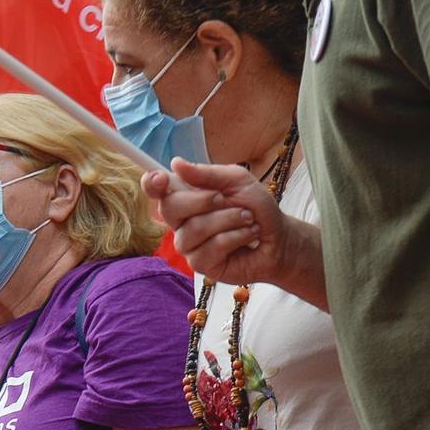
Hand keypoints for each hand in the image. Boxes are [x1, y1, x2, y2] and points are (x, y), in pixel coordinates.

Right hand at [142, 159, 286, 285]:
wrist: (278, 238)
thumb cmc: (257, 208)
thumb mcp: (238, 181)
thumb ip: (208, 174)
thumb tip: (175, 164)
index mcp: (187, 198)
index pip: (158, 191)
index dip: (151, 183)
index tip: (159, 178)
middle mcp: (182, 222)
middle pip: (170, 208)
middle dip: (203, 200)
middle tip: (226, 200)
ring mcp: (189, 245)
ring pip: (195, 228)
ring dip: (229, 220)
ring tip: (247, 220)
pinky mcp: (200, 265)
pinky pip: (210, 247)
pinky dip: (235, 237)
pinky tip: (246, 237)